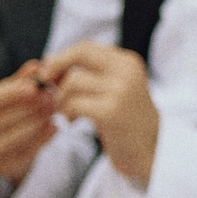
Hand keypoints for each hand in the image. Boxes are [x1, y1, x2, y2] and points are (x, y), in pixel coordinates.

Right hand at [0, 62, 57, 182]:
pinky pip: (24, 153)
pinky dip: (41, 139)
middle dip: (30, 107)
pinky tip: (55, 127)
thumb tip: (38, 65)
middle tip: (52, 97)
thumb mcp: (9, 93)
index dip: (12, 93)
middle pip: (2, 119)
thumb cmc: (4, 110)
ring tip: (55, 109)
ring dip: (38, 122)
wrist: (1, 144)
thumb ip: (22, 80)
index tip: (34, 86)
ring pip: (14, 138)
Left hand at [46, 43, 160, 185]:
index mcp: (127, 62)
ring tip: (67, 112)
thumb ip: (92, 74)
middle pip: (80, 54)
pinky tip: (73, 121)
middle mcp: (127, 71)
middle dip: (56, 67)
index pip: (87, 46)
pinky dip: (67, 112)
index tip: (49, 71)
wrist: (151, 150)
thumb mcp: (115, 89)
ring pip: (73, 81)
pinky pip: (74, 103)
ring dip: (61, 98)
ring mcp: (121, 90)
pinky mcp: (111, 112)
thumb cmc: (126, 121)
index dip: (62, 56)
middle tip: (45, 85)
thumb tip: (50, 64)